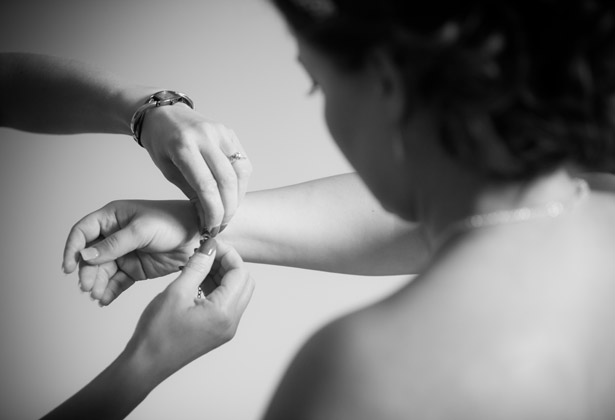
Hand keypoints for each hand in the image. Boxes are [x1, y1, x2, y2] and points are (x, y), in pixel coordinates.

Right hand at [62, 200, 199, 305]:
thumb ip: (114, 244)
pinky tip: (104, 300)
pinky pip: (116, 281)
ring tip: (97, 295)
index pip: (83, 232)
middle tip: (88, 287)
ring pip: (102, 271)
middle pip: (90, 256)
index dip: (72, 248)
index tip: (68, 267)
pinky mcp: (135, 268)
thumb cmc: (174, 223)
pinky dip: (109, 291)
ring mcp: (125, 253)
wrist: (201, 238)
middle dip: (87, 272)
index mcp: (113, 217)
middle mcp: (115, 235)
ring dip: (97, 283)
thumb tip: (86, 255)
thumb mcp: (142, 230)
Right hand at [126, 238, 253, 378]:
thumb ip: (197, 267)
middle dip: (228, 263)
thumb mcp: (176, 292)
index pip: (240, 273)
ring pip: (236, 292)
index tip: (209, 245)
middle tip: (206, 253)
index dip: (227, 254)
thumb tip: (210, 247)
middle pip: (244, 282)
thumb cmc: (156, 333)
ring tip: (199, 265)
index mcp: (224, 312)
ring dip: (222, 275)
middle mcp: (231, 322)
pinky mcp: (219, 331)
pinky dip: (217, 288)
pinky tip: (198, 280)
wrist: (146, 364)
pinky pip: (227, 303)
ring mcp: (226, 328)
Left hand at [140, 104, 251, 235]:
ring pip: (240, 172)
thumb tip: (208, 218)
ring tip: (228, 212)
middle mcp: (206, 136)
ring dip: (238, 197)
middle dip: (228, 209)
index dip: (213, 211)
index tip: (211, 227)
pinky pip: (243, 162)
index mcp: (183, 145)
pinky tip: (232, 195)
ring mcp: (221, 132)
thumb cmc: (161, 143)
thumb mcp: (168, 170)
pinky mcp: (230, 133)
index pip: (206, 185)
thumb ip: (190, 192)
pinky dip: (241, 183)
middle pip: (227, 180)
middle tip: (222, 225)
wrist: (164, 113)